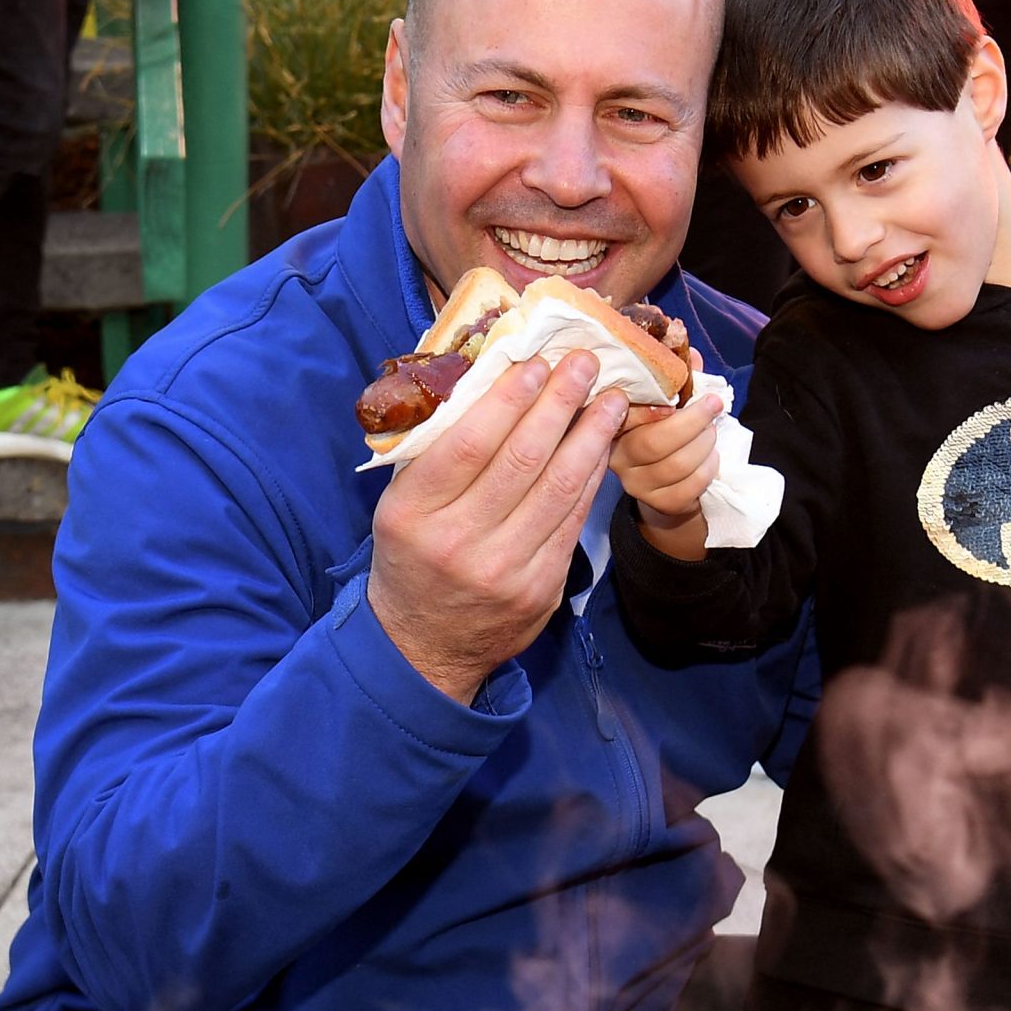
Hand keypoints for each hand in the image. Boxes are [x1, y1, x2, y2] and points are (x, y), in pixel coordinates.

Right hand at [369, 350, 626, 702]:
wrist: (423, 646)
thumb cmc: (412, 557)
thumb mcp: (400, 506)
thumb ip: (434, 452)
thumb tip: (486, 380)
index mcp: (412, 515)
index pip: (468, 446)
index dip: (509, 400)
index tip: (536, 364)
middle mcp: (457, 543)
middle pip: (521, 460)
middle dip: (559, 405)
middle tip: (584, 364)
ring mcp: (503, 570)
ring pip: (558, 490)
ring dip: (590, 437)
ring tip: (610, 400)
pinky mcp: (540, 589)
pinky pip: (572, 522)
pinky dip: (591, 478)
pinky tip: (602, 447)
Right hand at [611, 348, 719, 559]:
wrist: (669, 486)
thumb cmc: (666, 432)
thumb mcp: (668, 402)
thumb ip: (677, 378)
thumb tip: (691, 355)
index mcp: (610, 423)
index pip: (620, 414)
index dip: (650, 407)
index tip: (677, 400)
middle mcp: (615, 456)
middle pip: (653, 442)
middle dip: (692, 421)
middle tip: (713, 405)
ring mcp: (634, 484)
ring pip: (676, 464)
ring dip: (704, 443)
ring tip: (712, 432)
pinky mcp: (657, 504)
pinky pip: (689, 486)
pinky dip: (708, 468)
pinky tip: (711, 458)